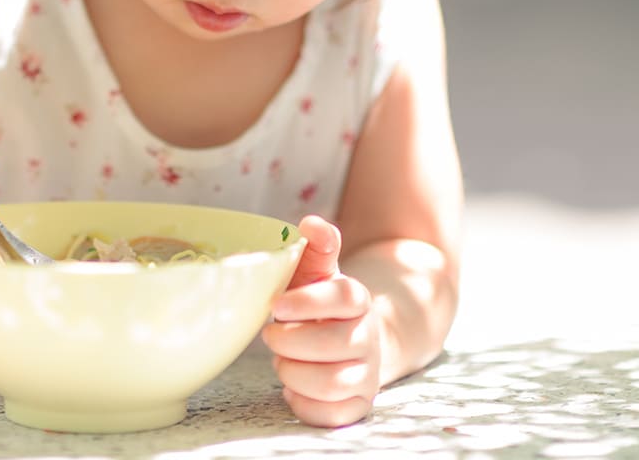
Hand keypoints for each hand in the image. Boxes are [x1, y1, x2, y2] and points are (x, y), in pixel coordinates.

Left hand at [262, 215, 381, 426]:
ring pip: (333, 383)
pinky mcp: (359, 404)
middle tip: (270, 335)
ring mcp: (367, 373)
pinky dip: (305, 403)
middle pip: (336, 345)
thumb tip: (311, 223)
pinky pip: (334, 415)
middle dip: (292, 341)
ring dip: (294, 372)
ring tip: (279, 360)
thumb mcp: (315, 270)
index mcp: (357, 299)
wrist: (346, 337)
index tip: (276, 305)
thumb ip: (315, 246)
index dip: (309, 302)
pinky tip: (291, 387)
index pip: (345, 297)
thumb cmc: (318, 301)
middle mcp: (368, 336)